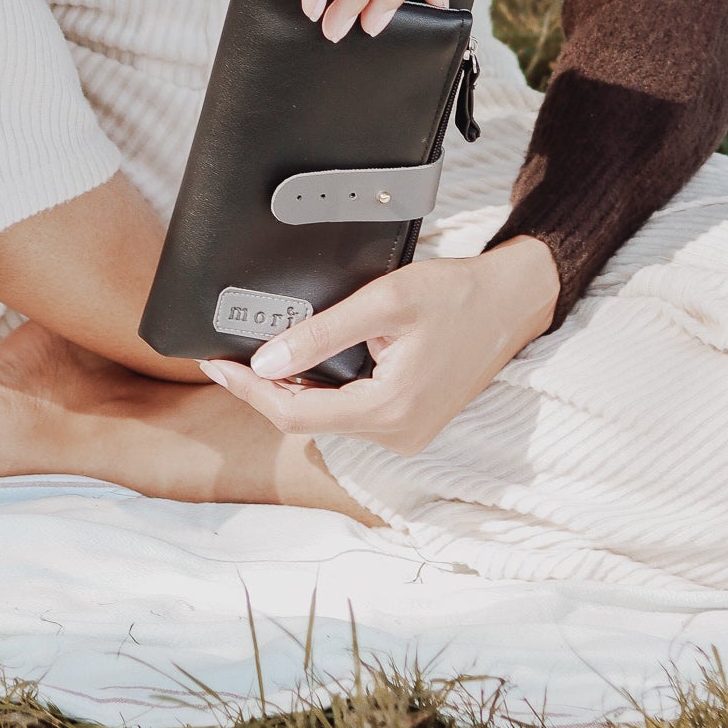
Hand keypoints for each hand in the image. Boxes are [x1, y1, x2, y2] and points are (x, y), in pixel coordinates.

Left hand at [198, 237, 560, 454]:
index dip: (248, 391)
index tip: (216, 364)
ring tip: (264, 355)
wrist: (511, 302)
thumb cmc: (457, 293)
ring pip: (329, 419)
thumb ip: (322, 333)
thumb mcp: (384, 300)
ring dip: (296, 390)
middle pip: (308, 420)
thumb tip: (265, 361)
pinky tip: (309, 366)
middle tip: (230, 355)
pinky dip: (325, 392)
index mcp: (390, 409)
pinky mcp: (411, 425)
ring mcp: (407, 434)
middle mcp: (398, 434)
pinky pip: (353, 415)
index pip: (295, 414)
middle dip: (266, 390)